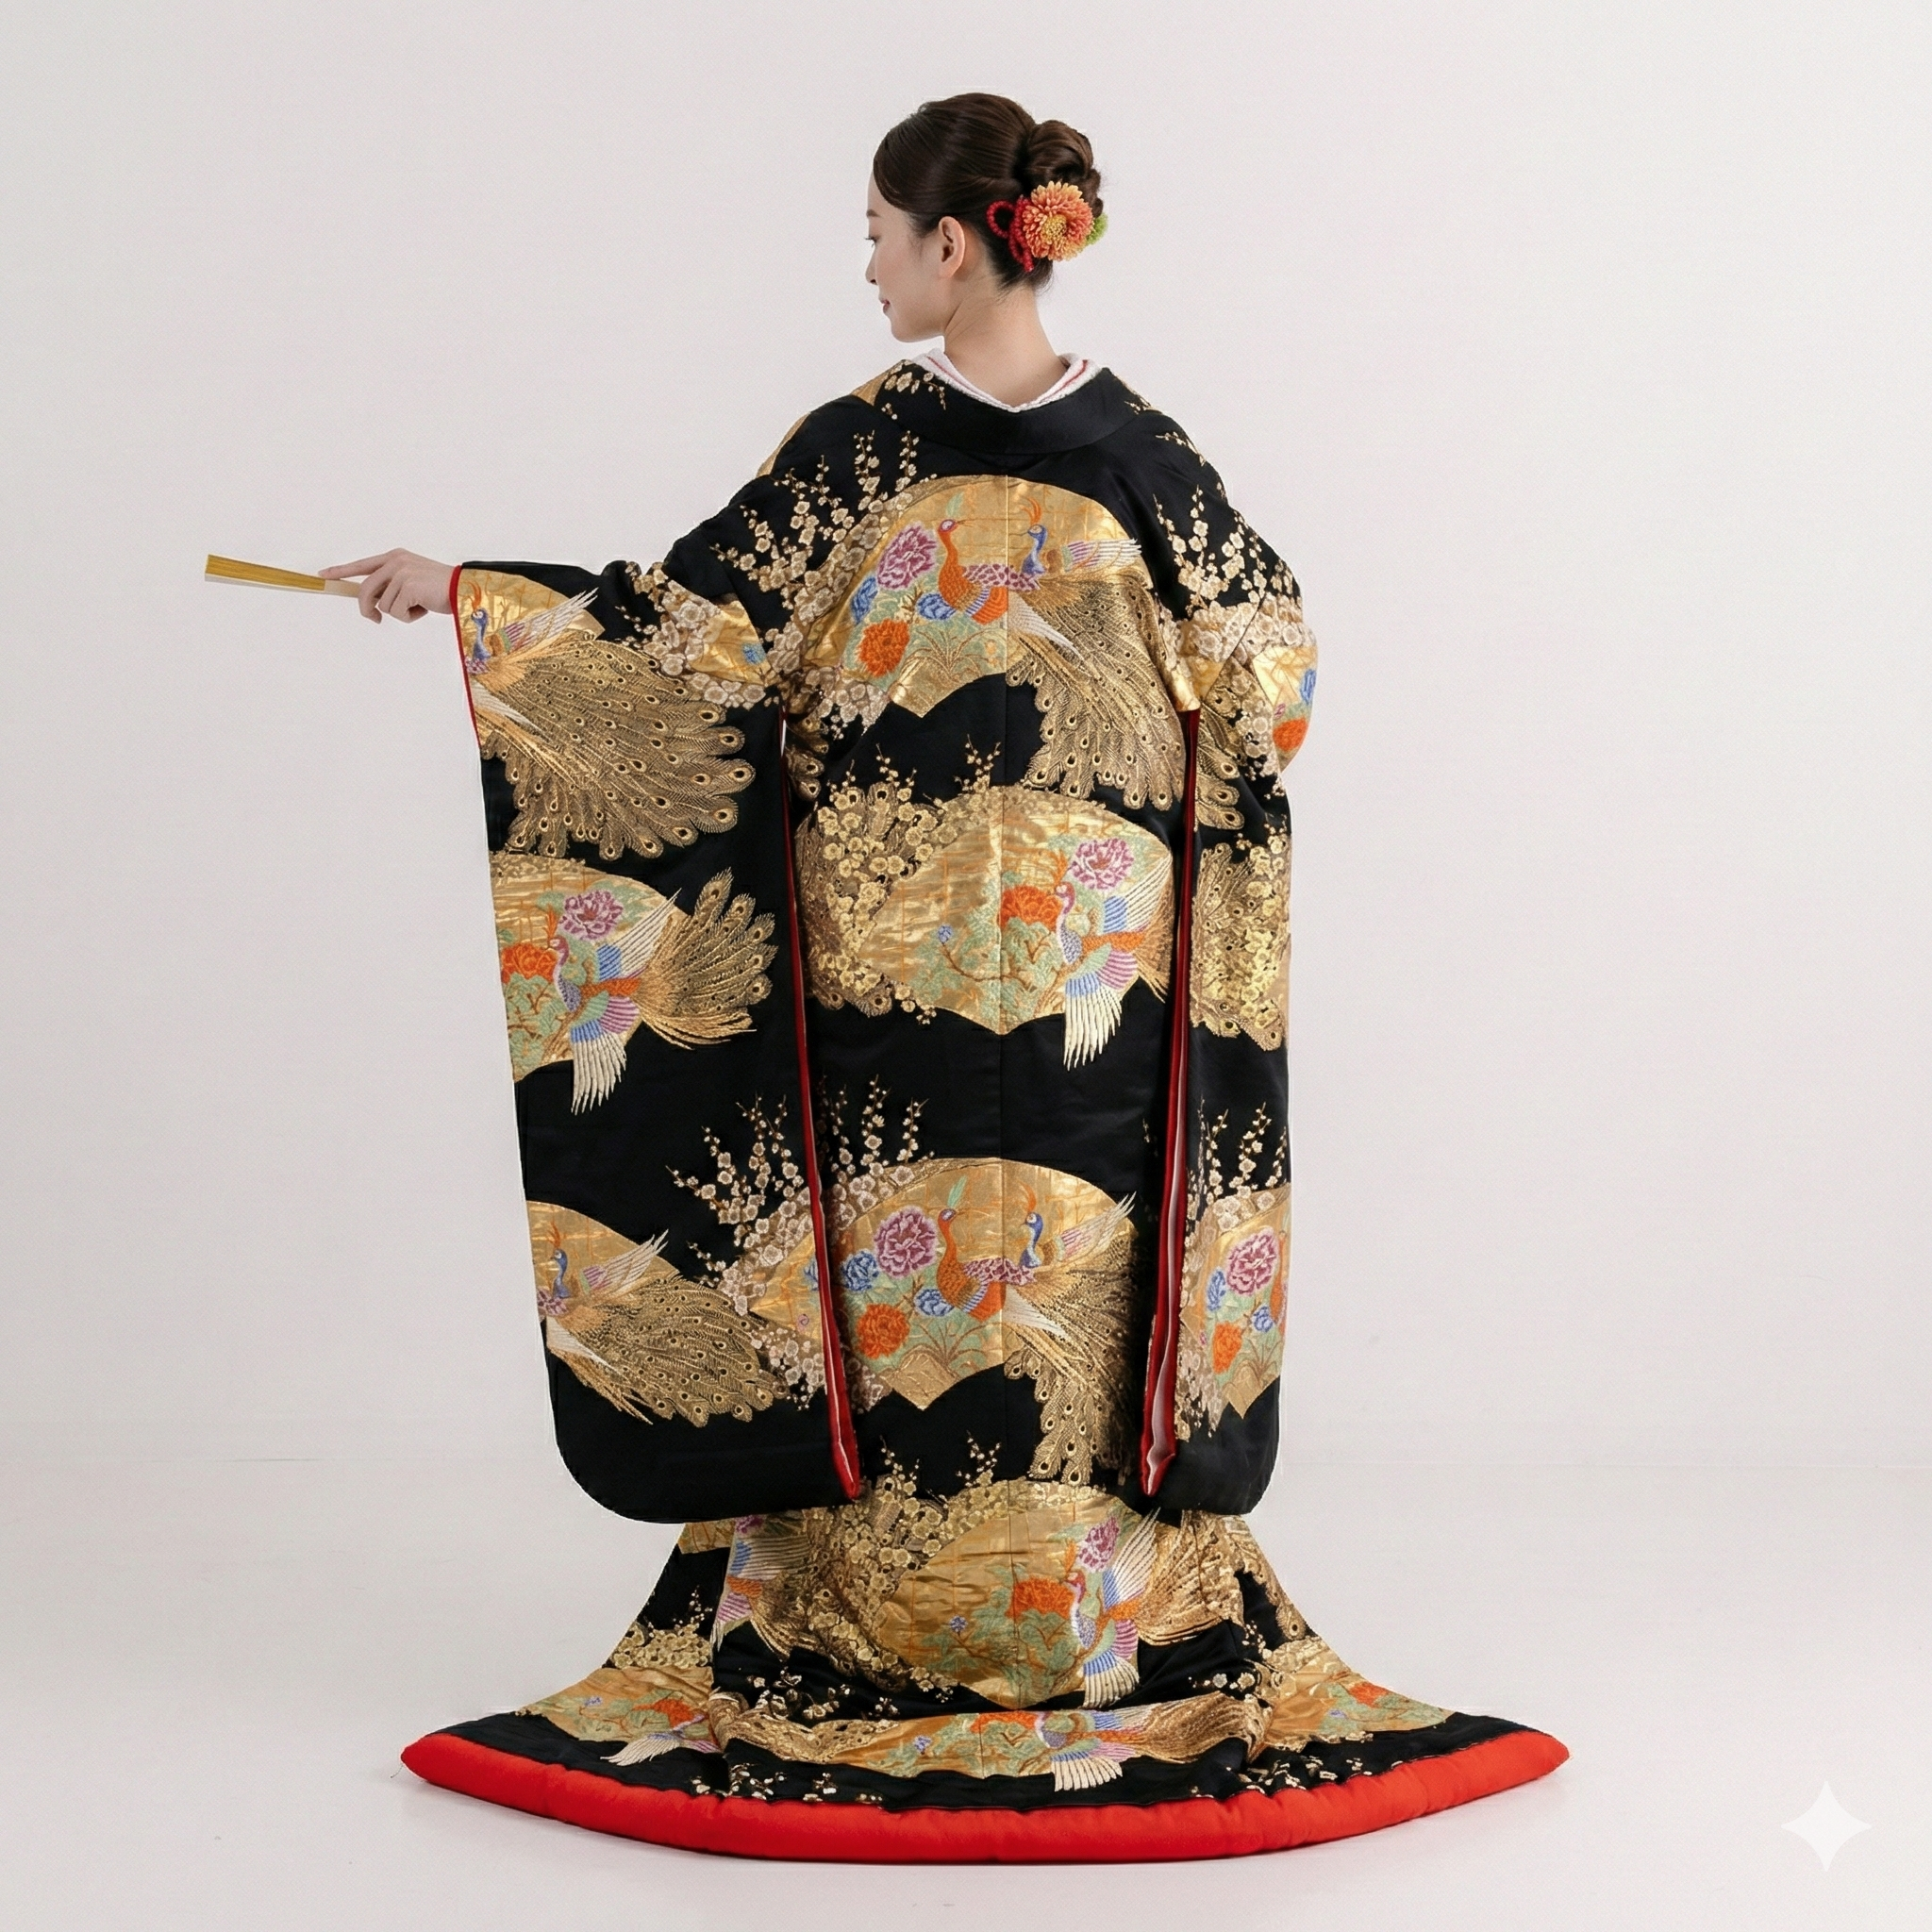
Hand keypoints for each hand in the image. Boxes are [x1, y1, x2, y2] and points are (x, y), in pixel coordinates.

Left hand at [320, 550, 455, 622]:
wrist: (466, 589)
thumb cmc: (442, 590)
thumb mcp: (413, 582)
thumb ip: (393, 586)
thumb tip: (373, 606)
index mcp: (395, 557)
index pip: (362, 565)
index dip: (341, 571)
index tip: (323, 575)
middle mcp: (395, 562)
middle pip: (366, 590)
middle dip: (367, 609)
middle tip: (375, 620)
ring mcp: (401, 573)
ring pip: (383, 606)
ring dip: (400, 613)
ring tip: (420, 607)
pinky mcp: (408, 586)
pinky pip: (397, 612)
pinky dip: (409, 617)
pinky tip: (424, 609)